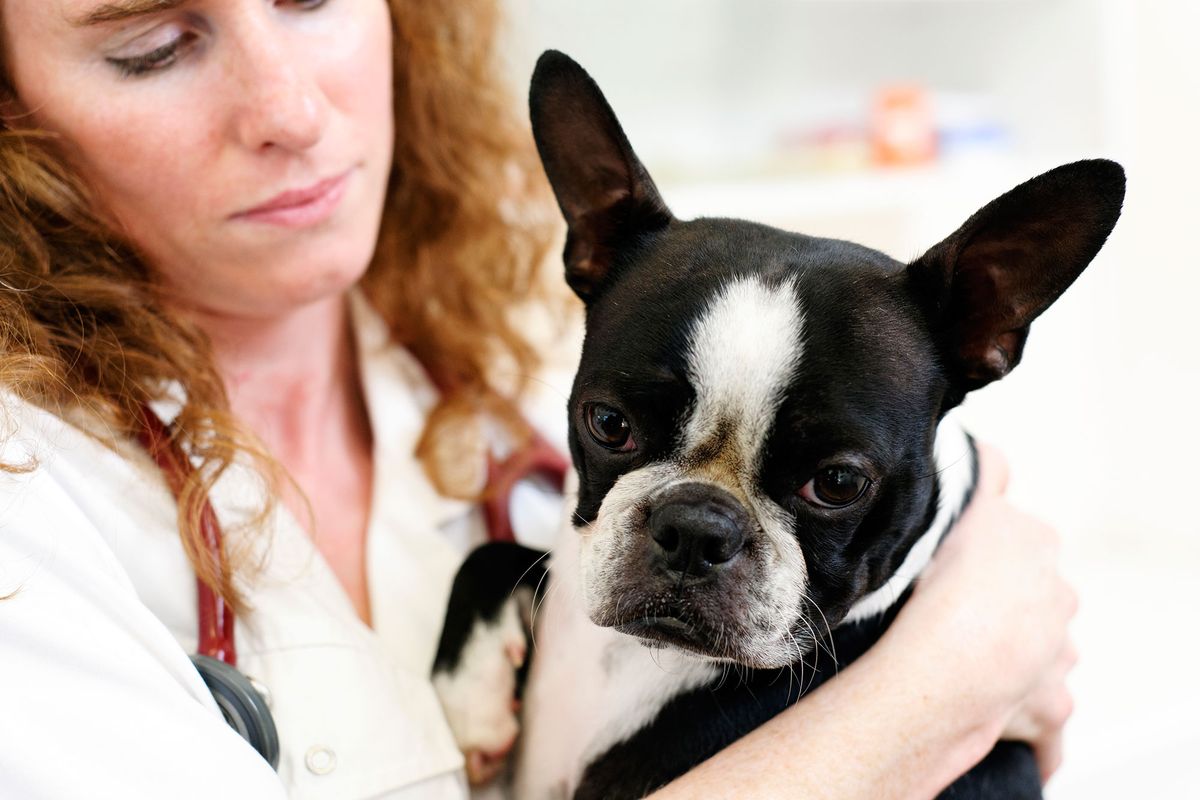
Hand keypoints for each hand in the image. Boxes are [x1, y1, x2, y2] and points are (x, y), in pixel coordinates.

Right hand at [884, 442, 1077, 782]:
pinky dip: (1031, 728)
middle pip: (1035, 596)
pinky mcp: (1050, 707)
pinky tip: (1011, 729)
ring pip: (1042, 654)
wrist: (953, 660)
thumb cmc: (948, 586)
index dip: (988, 549)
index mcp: (1036, 545)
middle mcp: (1057, 597)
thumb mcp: (965, 508)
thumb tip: (991, 447)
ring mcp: (1056, 654)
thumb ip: (984, 473)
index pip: (1022, 536)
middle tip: (953, 612)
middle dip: (1007, 605)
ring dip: (1018, 661)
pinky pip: (1045, 723)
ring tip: (969, 667)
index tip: (958, 562)